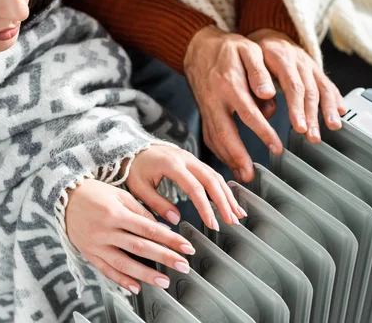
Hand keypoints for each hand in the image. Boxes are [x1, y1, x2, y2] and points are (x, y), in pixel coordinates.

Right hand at [65, 178, 197, 293]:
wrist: (63, 198)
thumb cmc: (94, 193)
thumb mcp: (119, 195)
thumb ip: (140, 211)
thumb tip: (160, 228)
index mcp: (116, 213)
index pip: (150, 229)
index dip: (170, 239)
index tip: (186, 247)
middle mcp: (106, 231)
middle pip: (140, 248)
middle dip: (165, 258)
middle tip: (183, 265)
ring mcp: (97, 245)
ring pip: (124, 263)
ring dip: (146, 274)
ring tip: (164, 281)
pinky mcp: (89, 254)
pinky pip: (106, 271)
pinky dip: (122, 281)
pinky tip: (136, 287)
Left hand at [126, 145, 244, 230]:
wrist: (132, 147)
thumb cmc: (134, 168)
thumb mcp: (139, 187)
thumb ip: (157, 204)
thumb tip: (176, 220)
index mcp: (172, 165)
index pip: (195, 188)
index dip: (206, 208)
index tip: (213, 224)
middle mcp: (186, 159)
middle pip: (212, 181)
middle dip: (225, 202)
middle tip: (233, 221)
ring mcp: (192, 158)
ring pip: (216, 176)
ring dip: (228, 196)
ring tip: (238, 214)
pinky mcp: (194, 161)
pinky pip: (212, 174)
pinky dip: (223, 188)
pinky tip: (230, 201)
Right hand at [184, 25, 283, 182]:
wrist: (199, 48)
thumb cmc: (229, 49)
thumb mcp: (248, 50)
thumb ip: (259, 71)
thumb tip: (269, 93)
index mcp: (229, 84)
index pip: (248, 113)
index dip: (263, 132)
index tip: (277, 148)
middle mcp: (215, 100)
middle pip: (225, 133)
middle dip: (238, 156)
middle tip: (250, 175)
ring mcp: (206, 108)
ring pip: (215, 138)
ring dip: (227, 159)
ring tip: (242, 176)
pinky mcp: (203, 113)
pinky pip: (209, 137)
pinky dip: (219, 153)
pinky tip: (230, 164)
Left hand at [247, 28, 346, 140]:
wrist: (269, 36)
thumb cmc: (257, 54)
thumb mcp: (250, 62)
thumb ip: (257, 79)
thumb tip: (265, 96)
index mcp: (282, 58)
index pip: (293, 85)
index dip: (297, 108)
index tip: (299, 126)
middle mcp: (299, 61)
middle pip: (310, 91)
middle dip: (313, 116)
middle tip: (313, 136)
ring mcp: (310, 65)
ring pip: (323, 88)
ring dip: (328, 110)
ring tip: (332, 127)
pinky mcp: (316, 70)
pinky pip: (329, 84)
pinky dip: (336, 99)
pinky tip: (340, 112)